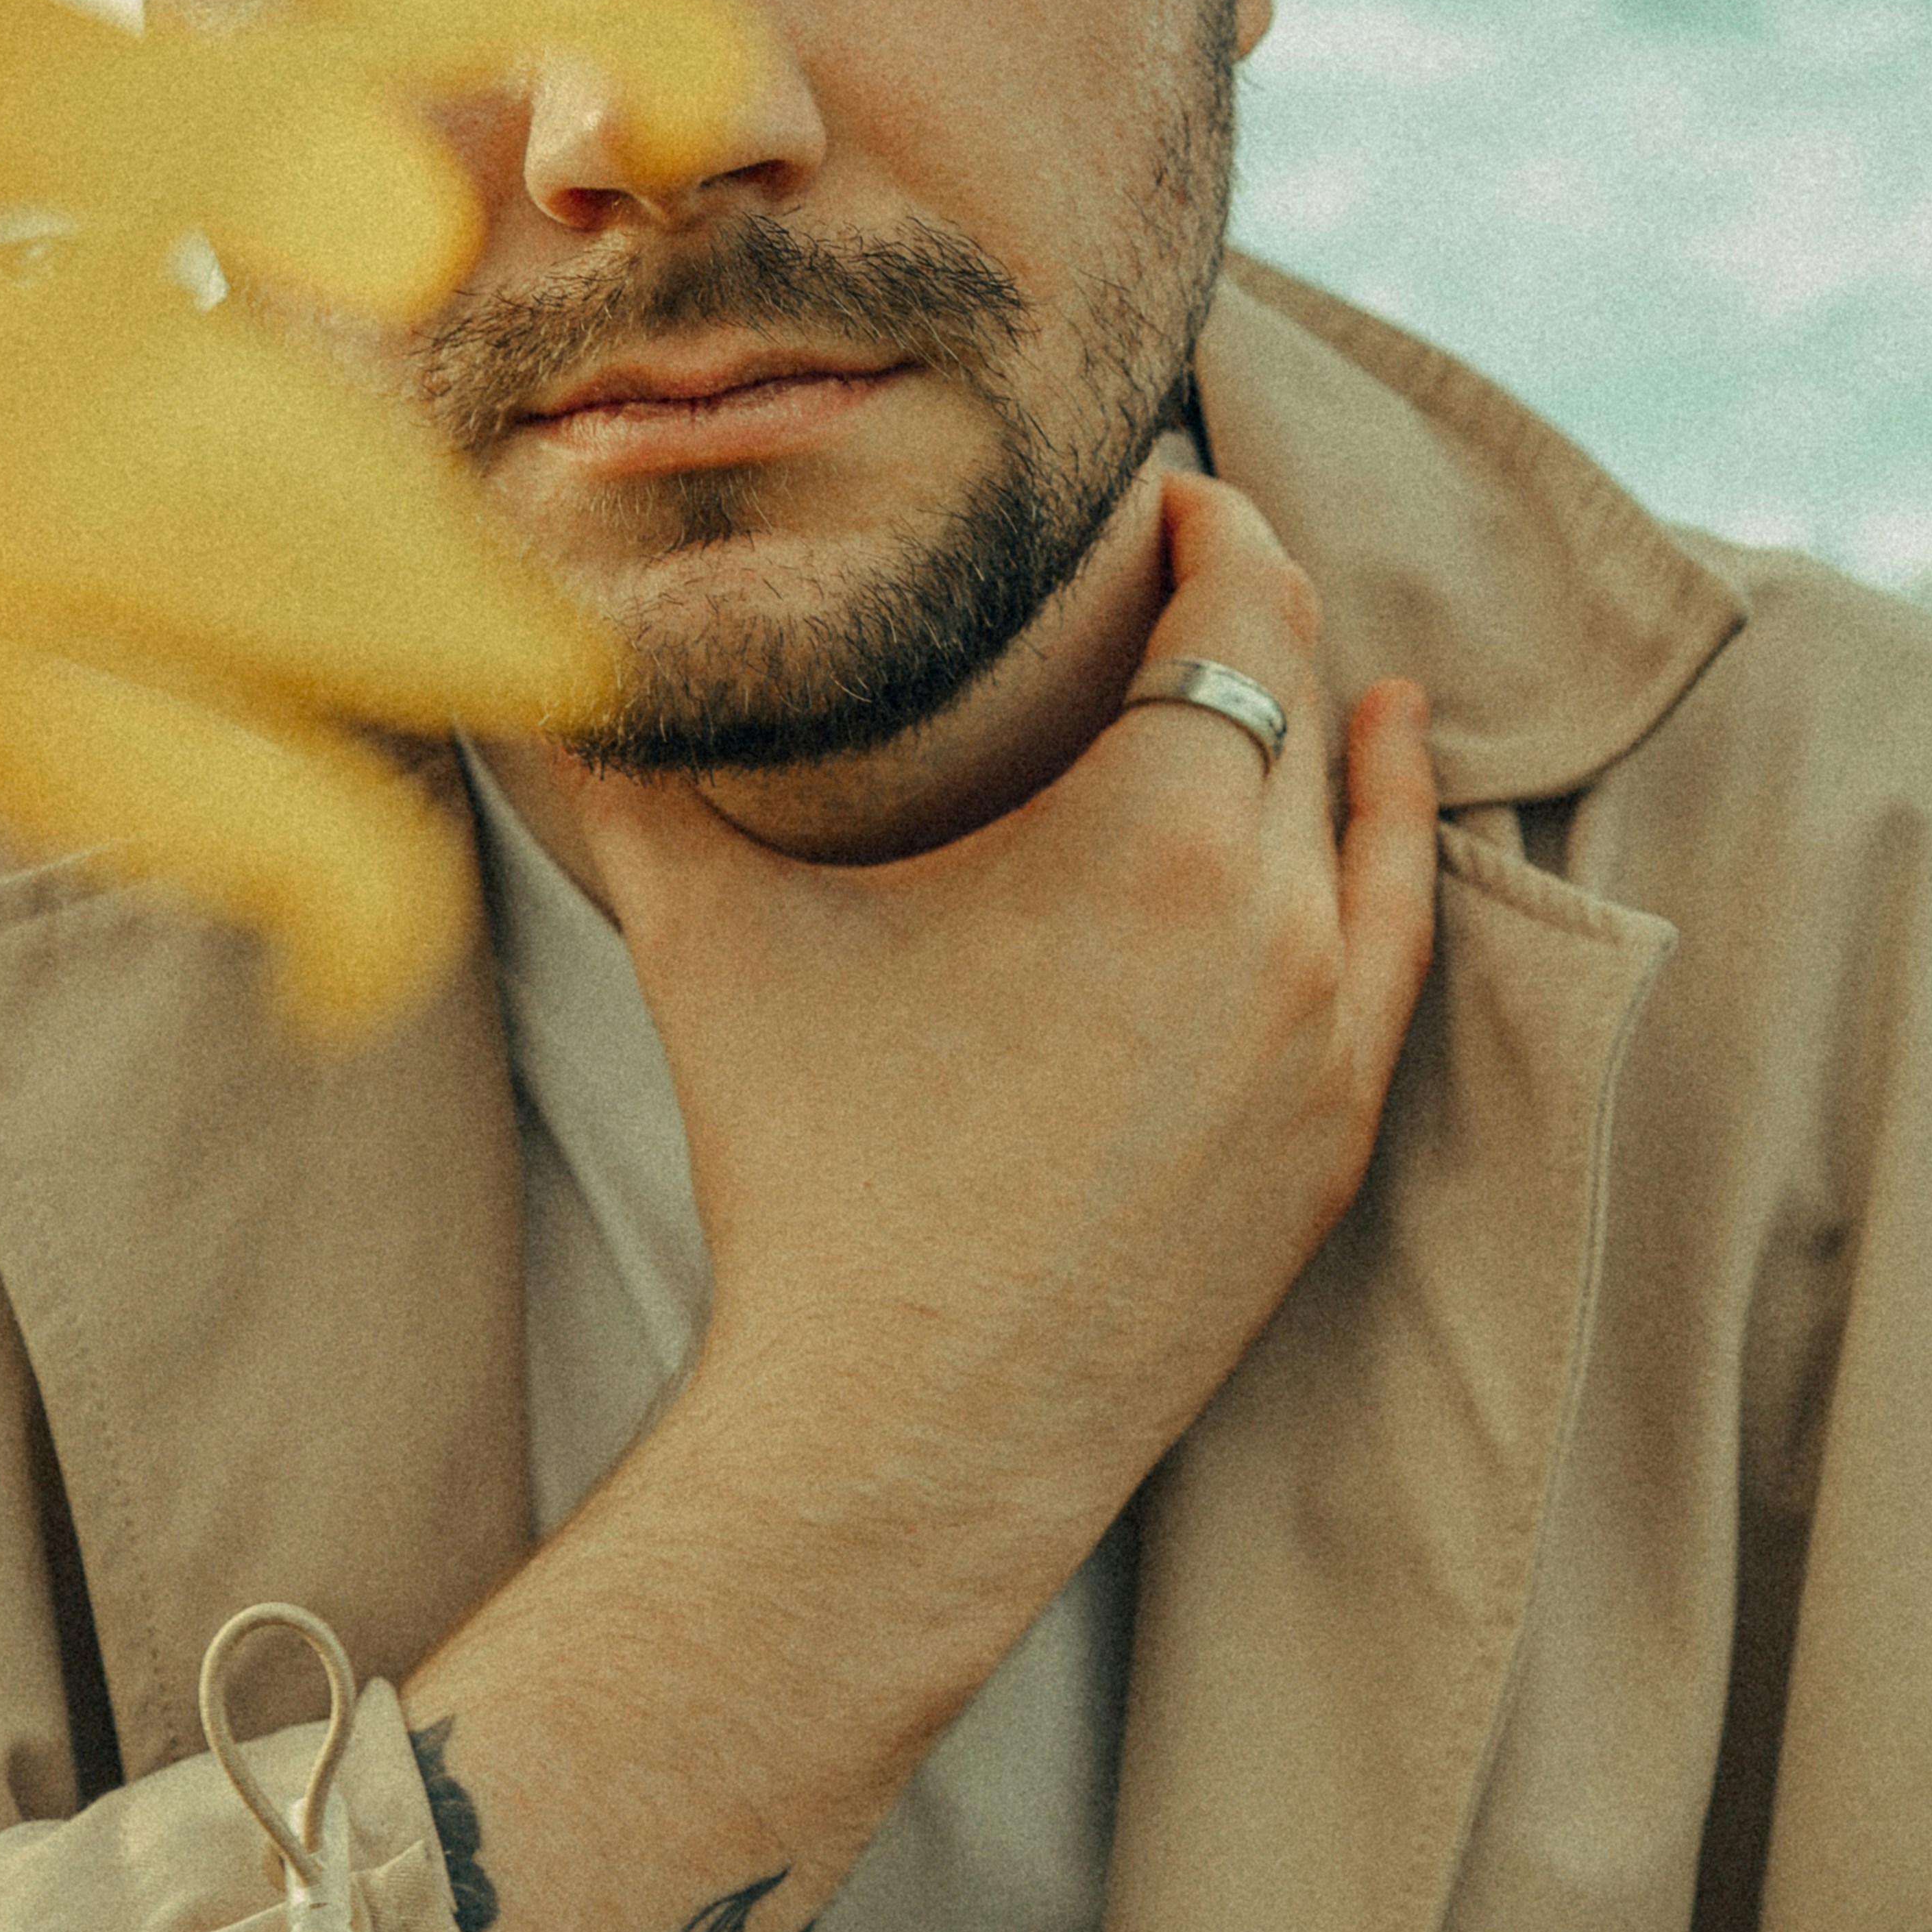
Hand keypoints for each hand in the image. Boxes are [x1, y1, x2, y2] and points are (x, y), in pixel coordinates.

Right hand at [566, 477, 1437, 1598]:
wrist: (904, 1437)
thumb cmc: (811, 1174)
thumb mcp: (711, 936)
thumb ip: (634, 775)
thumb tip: (536, 659)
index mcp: (1162, 834)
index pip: (1243, 606)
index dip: (1221, 527)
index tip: (1179, 494)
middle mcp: (1284, 924)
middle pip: (1309, 707)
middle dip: (1264, 621)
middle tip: (1213, 568)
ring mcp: (1332, 1045)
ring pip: (1380, 841)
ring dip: (1355, 747)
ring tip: (1350, 688)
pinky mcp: (1336, 1148)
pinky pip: (1395, 964)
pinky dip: (1388, 876)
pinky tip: (1372, 842)